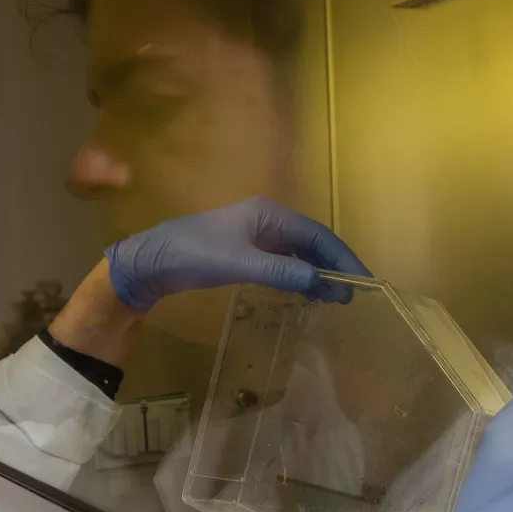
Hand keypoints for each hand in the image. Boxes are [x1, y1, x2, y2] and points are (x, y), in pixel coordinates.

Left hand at [104, 196, 370, 311]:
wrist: (151, 261)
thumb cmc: (194, 254)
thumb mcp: (240, 263)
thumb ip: (282, 272)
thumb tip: (322, 282)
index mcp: (269, 213)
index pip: (317, 234)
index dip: (341, 257)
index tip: (361, 281)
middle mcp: (266, 220)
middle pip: (310, 242)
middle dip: (332, 267)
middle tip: (350, 296)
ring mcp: (254, 235)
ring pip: (296, 253)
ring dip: (316, 273)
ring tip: (333, 298)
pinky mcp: (243, 252)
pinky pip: (281, 262)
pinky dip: (297, 276)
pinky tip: (305, 292)